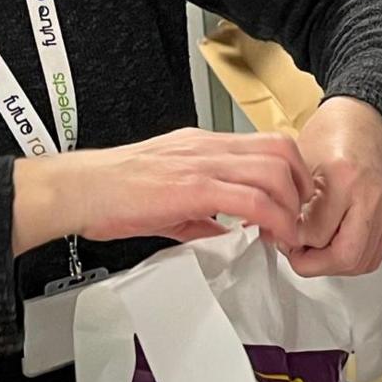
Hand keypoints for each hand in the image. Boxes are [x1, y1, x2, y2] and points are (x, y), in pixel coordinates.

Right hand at [13, 129, 311, 251]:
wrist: (79, 190)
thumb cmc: (113, 193)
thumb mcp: (169, 197)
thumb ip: (204, 210)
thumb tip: (227, 229)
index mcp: (204, 146)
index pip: (268, 144)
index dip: (292, 174)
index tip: (292, 204)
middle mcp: (209, 147)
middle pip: (282, 151)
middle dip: (301, 188)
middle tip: (298, 219)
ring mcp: (202, 163)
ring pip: (274, 170)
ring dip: (291, 205)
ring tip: (287, 232)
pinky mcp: (193, 187)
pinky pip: (251, 199)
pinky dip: (273, 219)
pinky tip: (271, 237)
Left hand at [288, 97, 381, 277]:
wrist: (367, 122)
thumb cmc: (333, 135)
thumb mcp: (300, 164)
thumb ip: (289, 204)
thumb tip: (276, 236)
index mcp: (343, 177)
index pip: (315, 234)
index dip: (292, 242)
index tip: (282, 236)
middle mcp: (371, 196)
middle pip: (346, 256)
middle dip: (315, 264)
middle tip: (297, 253)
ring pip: (361, 263)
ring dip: (332, 265)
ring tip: (313, 250)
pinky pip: (373, 256)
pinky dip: (350, 259)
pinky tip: (333, 247)